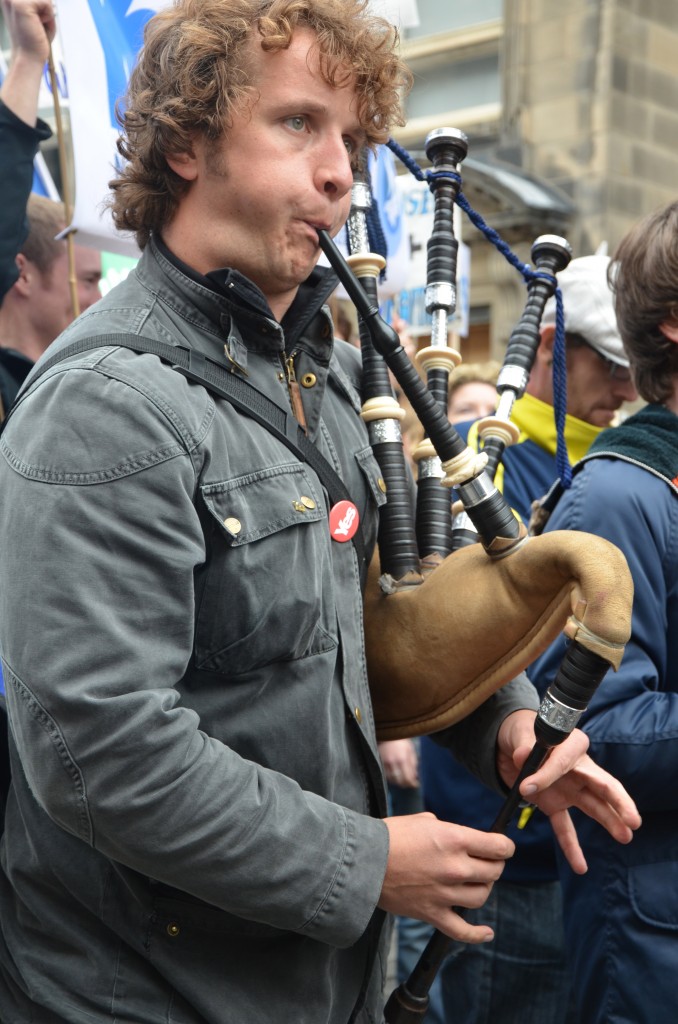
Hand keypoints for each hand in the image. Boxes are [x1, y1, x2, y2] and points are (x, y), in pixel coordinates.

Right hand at [2, 0, 54, 59]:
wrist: (29, 57)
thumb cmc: (36, 39)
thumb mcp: (40, 13)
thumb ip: (42, 1)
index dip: (42, 6)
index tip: (34, 20)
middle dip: (46, 8)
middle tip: (37, 23)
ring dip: (47, 13)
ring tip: (37, 24)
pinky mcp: (20, 4)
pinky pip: (47, 3)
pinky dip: (49, 17)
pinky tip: (38, 25)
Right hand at [378, 738, 418, 787]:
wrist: (389, 734)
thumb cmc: (402, 741)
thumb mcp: (411, 751)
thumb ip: (413, 764)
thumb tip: (415, 776)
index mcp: (403, 759)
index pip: (408, 778)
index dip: (412, 784)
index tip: (416, 785)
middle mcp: (393, 763)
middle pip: (399, 781)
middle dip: (406, 784)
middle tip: (410, 784)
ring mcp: (385, 764)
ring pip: (392, 780)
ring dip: (398, 782)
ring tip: (403, 781)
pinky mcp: (380, 763)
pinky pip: (386, 776)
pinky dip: (391, 778)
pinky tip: (395, 777)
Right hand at [378, 812, 513, 942]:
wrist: (363, 860)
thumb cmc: (391, 835)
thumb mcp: (425, 820)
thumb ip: (449, 831)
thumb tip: (463, 840)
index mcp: (455, 840)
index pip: (498, 847)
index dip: (505, 846)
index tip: (503, 847)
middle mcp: (455, 867)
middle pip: (493, 872)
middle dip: (494, 865)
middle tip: (486, 862)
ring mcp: (445, 893)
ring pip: (481, 897)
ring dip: (482, 889)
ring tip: (475, 882)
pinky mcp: (432, 913)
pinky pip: (462, 931)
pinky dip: (477, 934)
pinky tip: (487, 932)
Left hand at [496, 710, 641, 873]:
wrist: (510, 743)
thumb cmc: (521, 732)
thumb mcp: (520, 736)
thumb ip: (524, 749)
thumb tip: (522, 758)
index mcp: (572, 745)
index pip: (567, 761)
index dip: (548, 773)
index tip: (526, 786)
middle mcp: (578, 768)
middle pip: (603, 785)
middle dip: (618, 802)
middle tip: (633, 820)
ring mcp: (570, 788)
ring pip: (594, 807)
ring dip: (609, 822)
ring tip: (626, 837)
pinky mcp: (556, 804)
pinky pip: (565, 827)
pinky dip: (570, 847)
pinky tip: (580, 866)